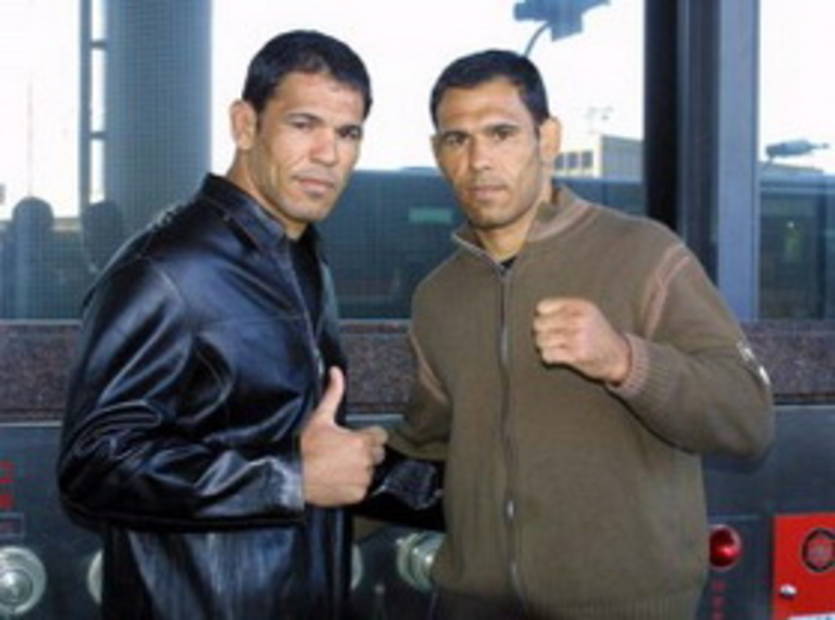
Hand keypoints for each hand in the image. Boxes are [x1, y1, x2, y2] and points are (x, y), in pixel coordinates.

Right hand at [300, 367, 387, 506]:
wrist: (292, 476)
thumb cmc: (306, 446)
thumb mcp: (320, 417)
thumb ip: (333, 393)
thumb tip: (336, 371)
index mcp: (361, 440)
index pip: (381, 436)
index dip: (369, 436)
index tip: (357, 438)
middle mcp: (365, 461)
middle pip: (377, 455)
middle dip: (366, 453)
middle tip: (346, 453)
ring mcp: (361, 479)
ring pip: (370, 472)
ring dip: (360, 470)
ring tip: (340, 467)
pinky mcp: (356, 495)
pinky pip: (362, 489)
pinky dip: (353, 486)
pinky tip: (338, 480)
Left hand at [533, 298, 630, 383]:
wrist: (619, 356)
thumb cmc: (597, 333)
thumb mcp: (587, 312)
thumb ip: (564, 308)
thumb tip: (536, 314)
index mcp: (580, 305)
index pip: (542, 307)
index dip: (542, 316)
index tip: (550, 324)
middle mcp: (578, 319)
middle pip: (539, 324)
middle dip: (540, 332)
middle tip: (550, 337)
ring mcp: (577, 337)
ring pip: (541, 340)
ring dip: (544, 346)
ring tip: (554, 347)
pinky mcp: (576, 355)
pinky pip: (547, 355)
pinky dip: (548, 357)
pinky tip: (557, 356)